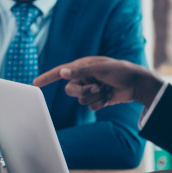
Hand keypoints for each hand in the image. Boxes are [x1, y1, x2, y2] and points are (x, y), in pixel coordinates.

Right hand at [33, 56, 162, 109]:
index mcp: (82, 66)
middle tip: (97, 87)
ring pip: (81, 100)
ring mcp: (90, 88)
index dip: (47, 78)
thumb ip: (80, 71)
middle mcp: (84, 77)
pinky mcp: (97, 98)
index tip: (34, 83)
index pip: (60, 72)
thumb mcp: (100, 69)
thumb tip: (62, 72)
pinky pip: (91, 106)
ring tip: (107, 90)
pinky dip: (100, 103)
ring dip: (94, 97)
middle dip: (83, 91)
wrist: (137, 84)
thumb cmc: (120, 70)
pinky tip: (110, 96)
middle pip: (71, 90)